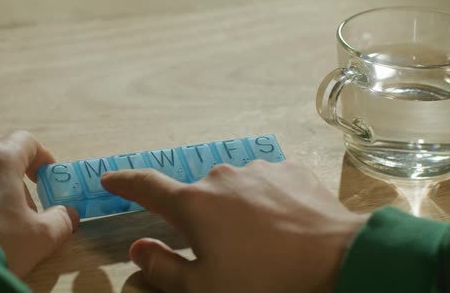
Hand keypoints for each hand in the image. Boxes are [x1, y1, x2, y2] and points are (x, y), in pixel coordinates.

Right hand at [101, 160, 368, 291]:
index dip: (124, 182)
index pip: (147, 186)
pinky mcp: (290, 170)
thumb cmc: (266, 282)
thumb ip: (164, 268)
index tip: (109, 178)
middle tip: (219, 249)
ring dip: (234, 211)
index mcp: (194, 203)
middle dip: (199, 219)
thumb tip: (139, 248)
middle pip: (196, 196)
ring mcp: (258, 169)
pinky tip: (282, 226)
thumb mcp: (205, 288)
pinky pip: (264, 184)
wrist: (340, 260)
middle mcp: (222, 177)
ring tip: (258, 242)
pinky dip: (264, 202)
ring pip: (232, 190)